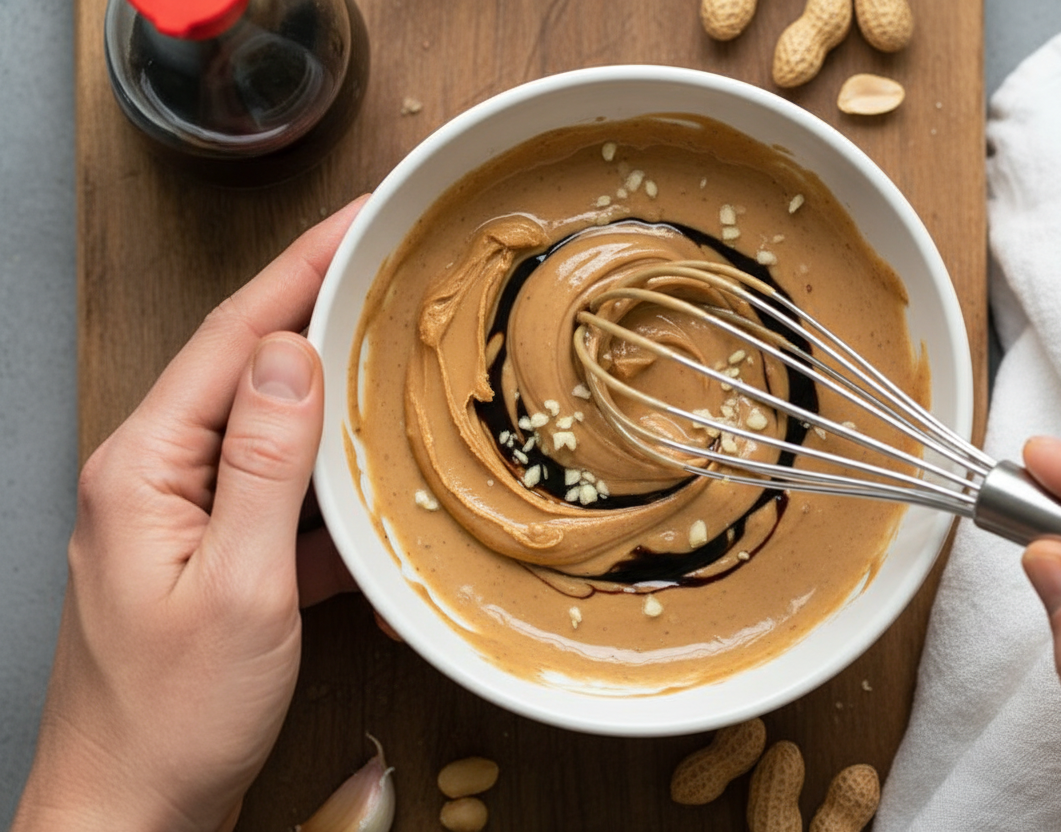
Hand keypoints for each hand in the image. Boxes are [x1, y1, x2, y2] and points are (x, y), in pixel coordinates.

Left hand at [11, 196, 365, 831]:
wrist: (127, 815)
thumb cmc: (172, 719)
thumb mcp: (238, 588)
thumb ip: (265, 465)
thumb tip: (294, 358)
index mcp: (145, 465)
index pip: (236, 337)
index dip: (304, 268)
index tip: (362, 218)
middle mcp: (153, 475)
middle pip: (249, 368)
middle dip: (322, 312)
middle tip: (392, 270)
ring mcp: (179, 515)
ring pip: (269, 430)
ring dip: (332, 398)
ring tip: (396, 362)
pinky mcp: (206, 555)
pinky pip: (274, 494)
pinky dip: (325, 483)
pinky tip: (370, 491)